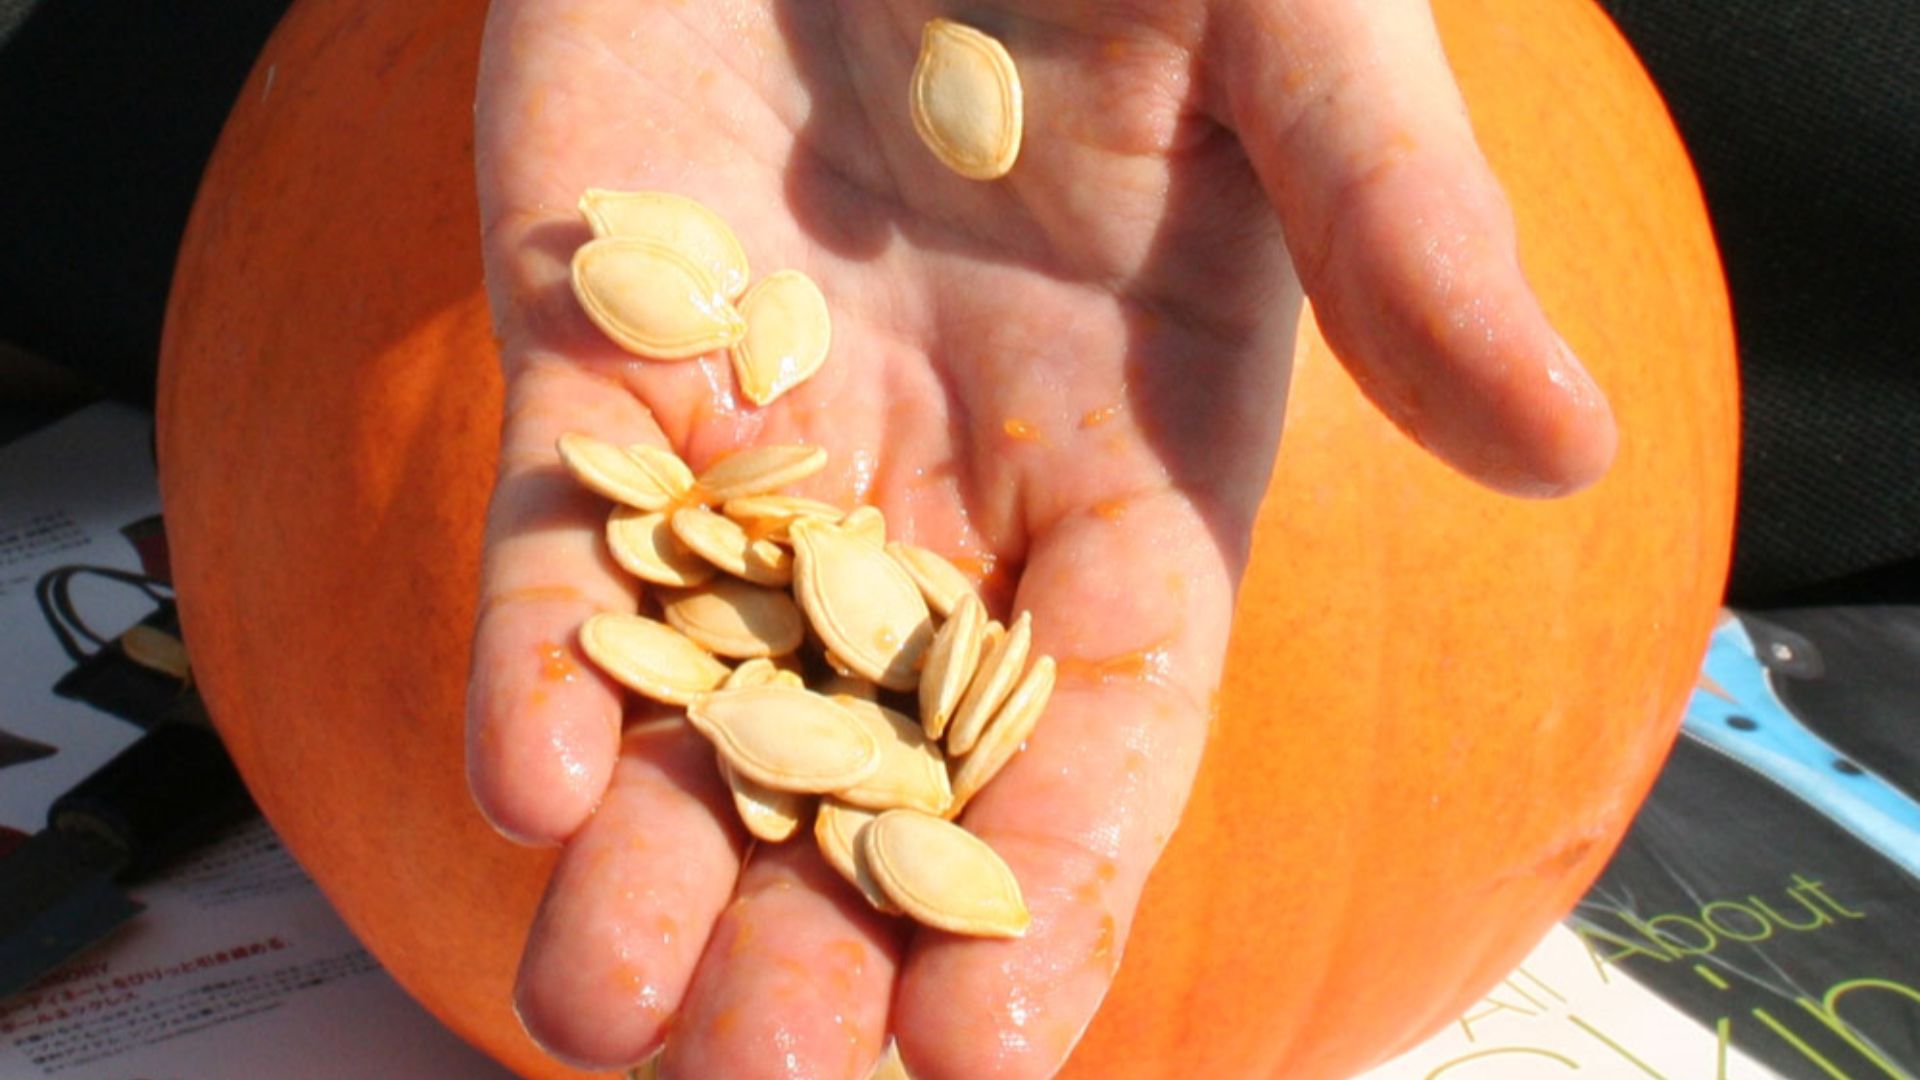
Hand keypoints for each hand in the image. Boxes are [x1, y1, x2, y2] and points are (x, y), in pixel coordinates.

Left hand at [468, 1, 1614, 1075]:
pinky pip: (561, 534)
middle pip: (885, 747)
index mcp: (1136, 448)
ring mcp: (766, 426)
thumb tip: (1566, 449)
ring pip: (706, 684)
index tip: (985, 1052)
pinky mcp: (604, 347)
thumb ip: (1402, 229)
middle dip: (825, 920)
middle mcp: (947, 479)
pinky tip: (523, 790)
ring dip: (655, 856)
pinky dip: (535, 657)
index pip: (1102, 707)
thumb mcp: (1299, 38)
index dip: (1054, 877)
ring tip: (598, 1018)